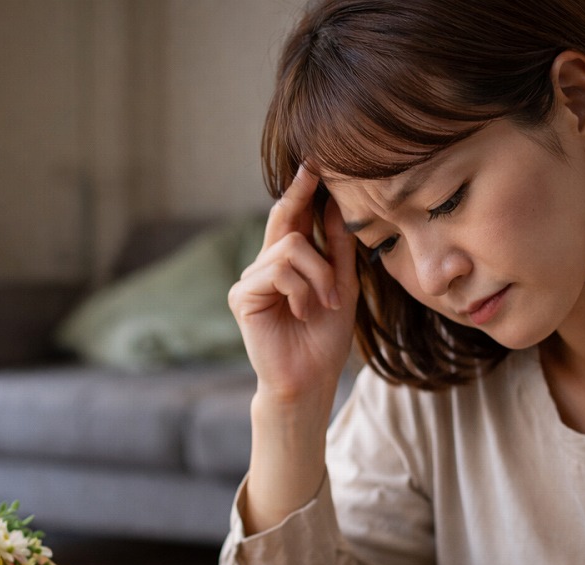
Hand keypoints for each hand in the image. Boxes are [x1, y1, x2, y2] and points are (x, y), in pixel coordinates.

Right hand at [228, 165, 360, 404]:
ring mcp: (250, 280)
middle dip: (301, 196)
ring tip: (325, 303)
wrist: (310, 380)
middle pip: (284, 220)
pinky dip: (302, 290)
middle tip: (314, 171)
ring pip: (290, 248)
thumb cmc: (325, 340)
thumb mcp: (342, 286)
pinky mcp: (242, 296)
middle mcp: (264, 266)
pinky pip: (278, 270)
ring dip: (319, 275)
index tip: (313, 163)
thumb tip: (335, 205)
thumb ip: (338, 248)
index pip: (292, 219)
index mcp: (287, 264)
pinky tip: (304, 311)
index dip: (301, 191)